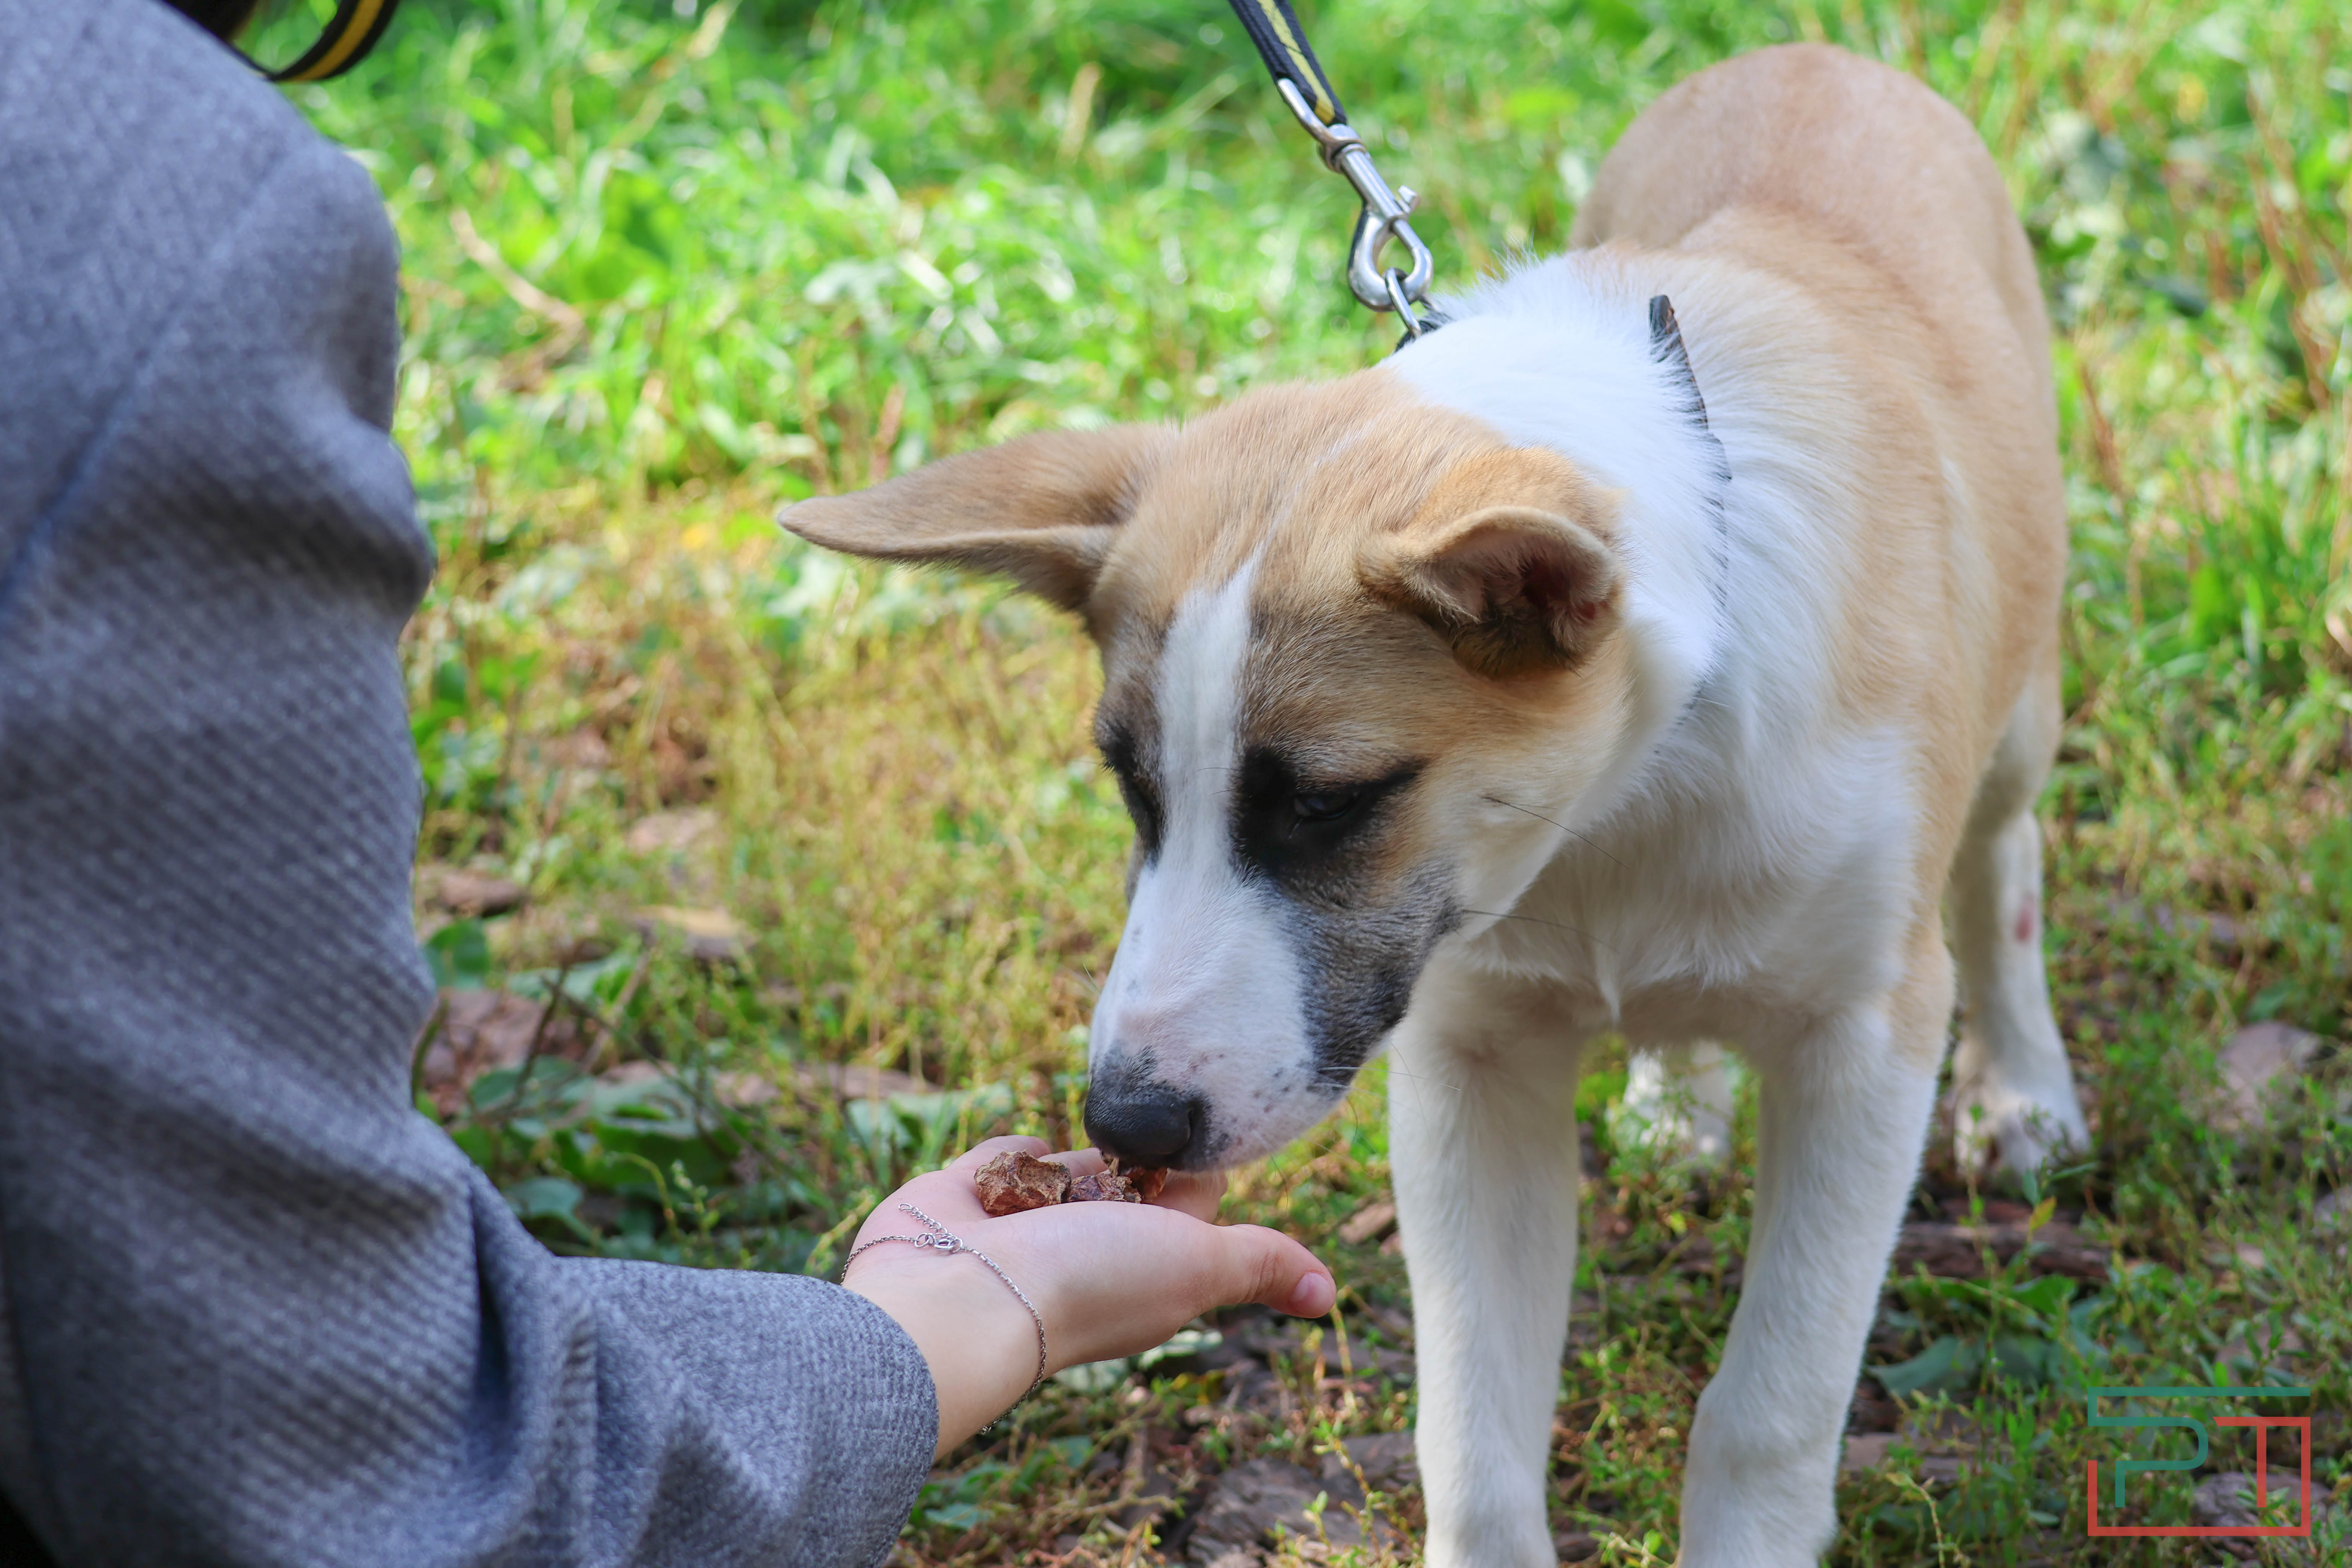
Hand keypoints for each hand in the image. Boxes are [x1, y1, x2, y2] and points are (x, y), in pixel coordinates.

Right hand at [842, 1136, 1335, 1457]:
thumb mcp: (1194, 1264)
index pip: (1193, 1195)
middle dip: (1125, 1156)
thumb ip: (1257, 1263)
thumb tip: (1326, 1294)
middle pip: (1129, 1173)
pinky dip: (1005, 1158)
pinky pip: (1004, 1156)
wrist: (956, 1298)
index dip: (1195, 1165)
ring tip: (1050, 1181)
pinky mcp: (971, 1198)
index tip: (1188, 1142)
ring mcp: (1029, 1225)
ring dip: (1063, 1160)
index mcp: (1152, 1264)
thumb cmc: (1082, 1282)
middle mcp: (1092, 1247)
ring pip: (1067, 1162)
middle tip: (1116, 1153)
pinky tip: (1005, 1172)